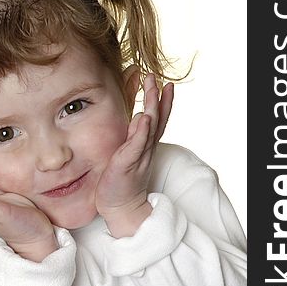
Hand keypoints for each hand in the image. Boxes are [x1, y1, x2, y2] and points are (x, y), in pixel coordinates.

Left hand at [95, 74, 173, 236]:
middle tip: (157, 77)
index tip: (166, 83)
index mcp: (145, 144)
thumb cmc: (120, 180)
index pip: (157, 119)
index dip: (163, 101)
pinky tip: (143, 117)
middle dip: (158, 97)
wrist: (120, 207)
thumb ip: (133, 134)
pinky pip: (137, 145)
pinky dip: (141, 131)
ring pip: (149, 127)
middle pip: (156, 118)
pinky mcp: (127, 163)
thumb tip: (138, 115)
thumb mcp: (127, 152)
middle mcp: (146, 148)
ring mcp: (139, 155)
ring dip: (152, 106)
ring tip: (153, 88)